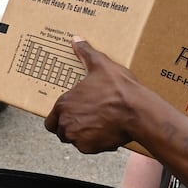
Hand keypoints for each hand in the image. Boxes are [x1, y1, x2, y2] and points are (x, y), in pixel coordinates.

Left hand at [42, 39, 145, 153]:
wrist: (137, 111)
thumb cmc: (118, 89)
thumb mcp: (101, 65)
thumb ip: (86, 53)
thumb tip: (76, 39)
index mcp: (64, 104)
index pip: (50, 120)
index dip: (59, 119)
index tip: (72, 114)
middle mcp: (66, 123)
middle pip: (61, 132)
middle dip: (71, 127)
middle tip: (87, 119)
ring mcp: (77, 137)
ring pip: (74, 140)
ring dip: (82, 135)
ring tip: (98, 124)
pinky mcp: (90, 148)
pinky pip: (88, 148)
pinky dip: (95, 143)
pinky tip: (106, 131)